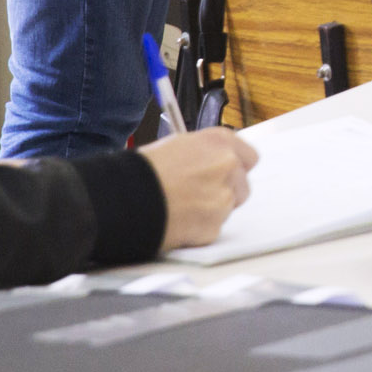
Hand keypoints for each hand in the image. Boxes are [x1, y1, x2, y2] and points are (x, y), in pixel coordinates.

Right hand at [138, 128, 258, 251]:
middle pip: (241, 184)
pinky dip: (199, 229)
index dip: (236, 168)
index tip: (227, 175)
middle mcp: (227, 165)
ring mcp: (223, 196)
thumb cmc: (141, 172)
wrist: (122, 199)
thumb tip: (211, 163)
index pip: (248, 156)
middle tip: (198, 196)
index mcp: (218, 142)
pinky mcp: (214, 224)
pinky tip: (178, 221)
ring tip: (181, 208)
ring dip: (211, 211)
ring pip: (227, 208)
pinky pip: (213, 229)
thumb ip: (203, 155)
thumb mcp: (176, 148)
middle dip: (225, 192)